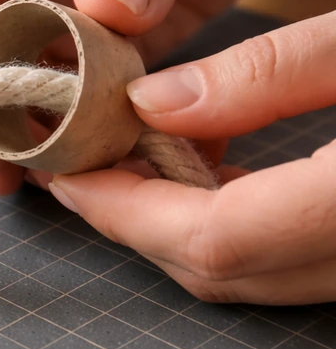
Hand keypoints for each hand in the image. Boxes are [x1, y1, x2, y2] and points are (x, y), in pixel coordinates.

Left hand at [48, 12, 335, 304]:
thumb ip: (262, 75)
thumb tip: (149, 102)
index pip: (212, 237)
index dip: (124, 208)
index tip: (67, 172)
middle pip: (218, 267)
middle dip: (136, 218)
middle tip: (81, 166)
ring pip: (246, 274)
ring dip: (178, 224)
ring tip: (131, 159)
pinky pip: (282, 261)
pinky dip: (231, 225)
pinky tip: (206, 169)